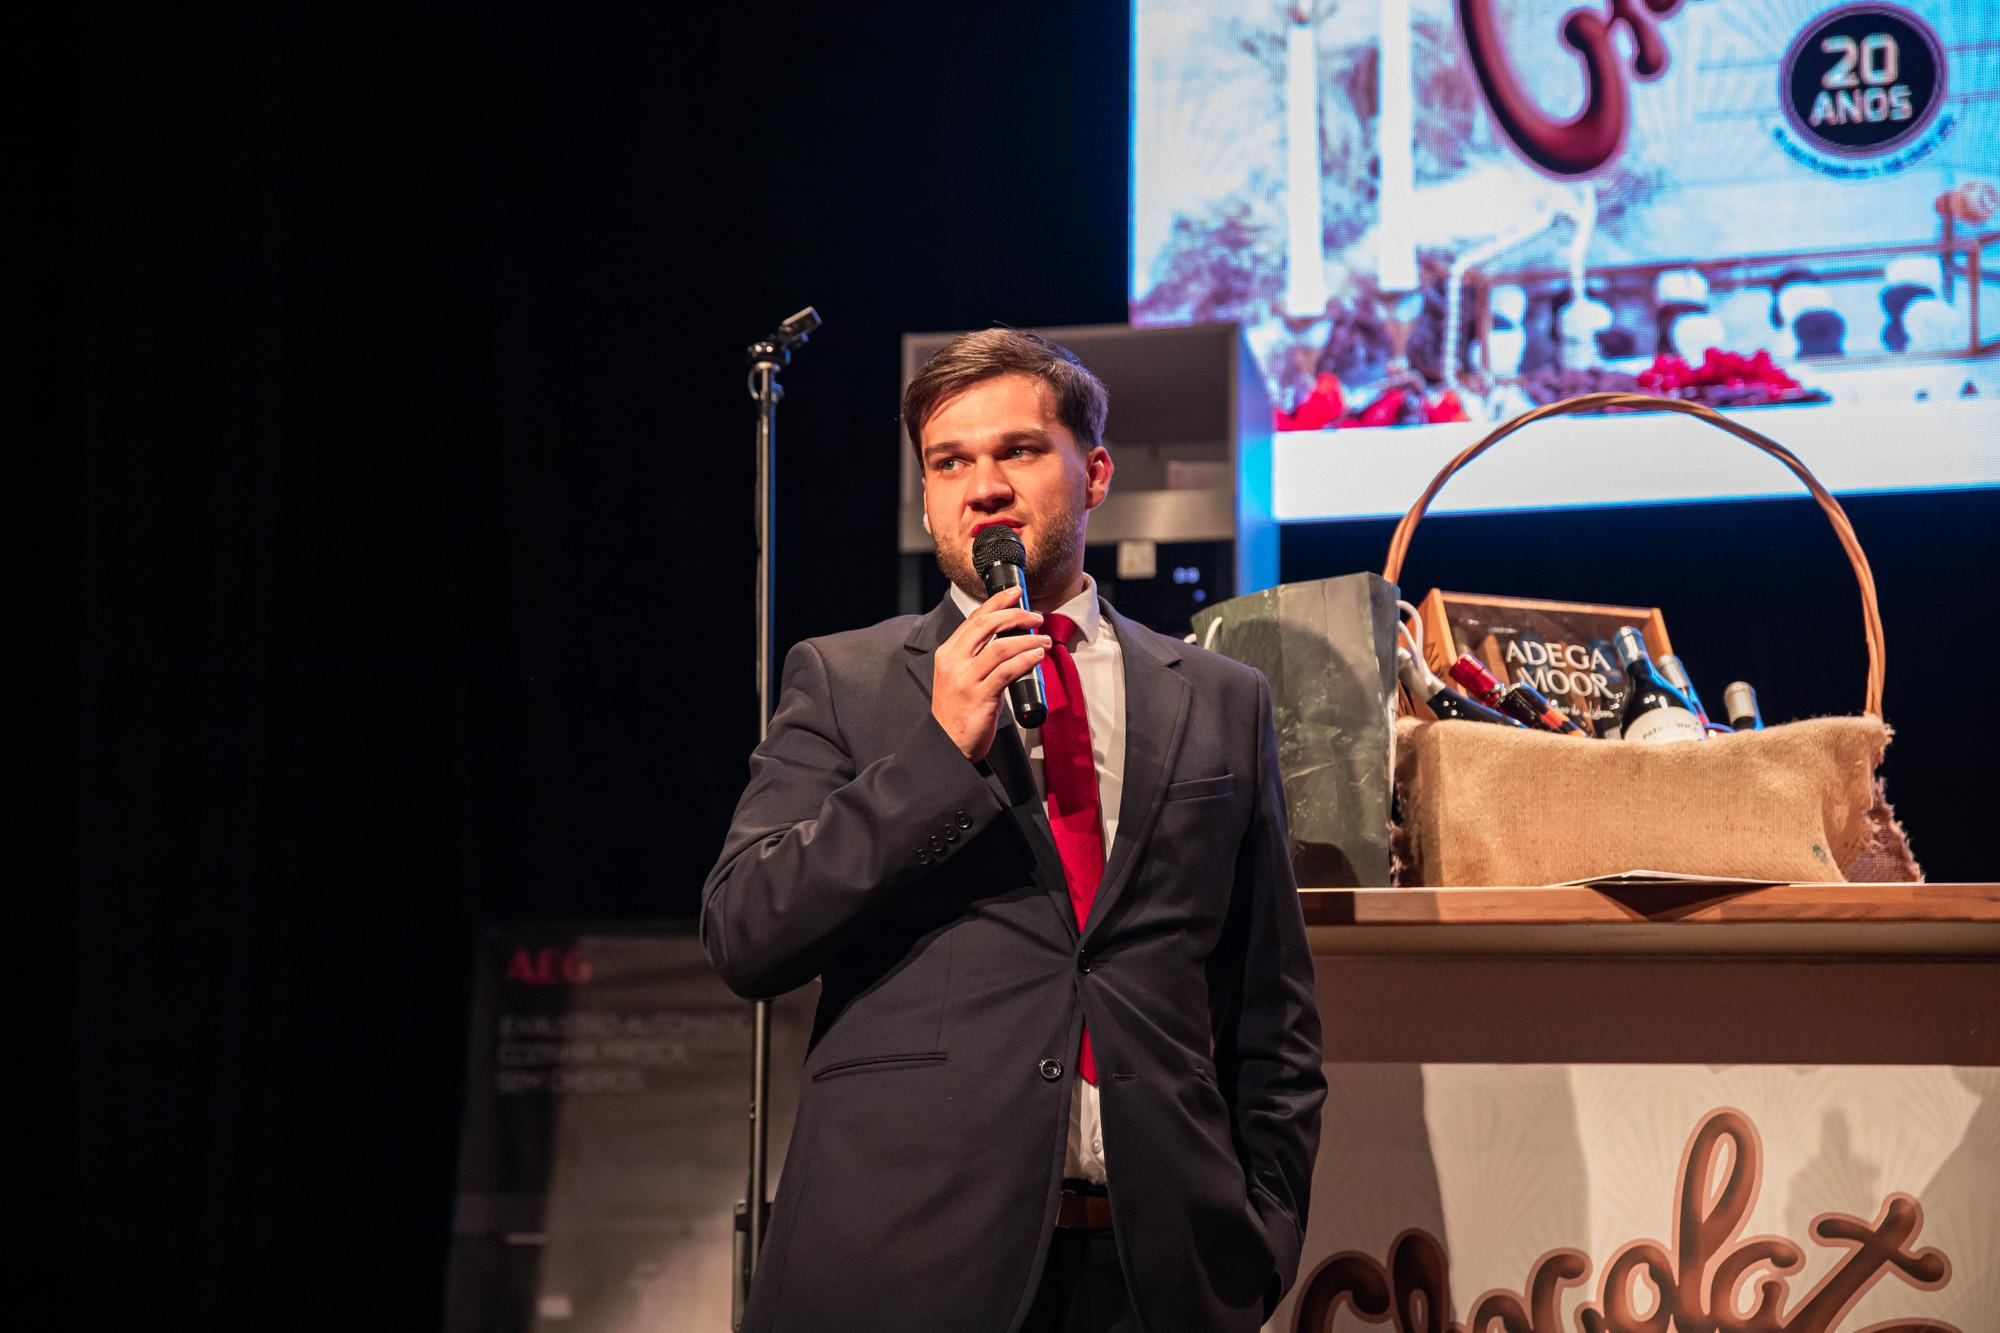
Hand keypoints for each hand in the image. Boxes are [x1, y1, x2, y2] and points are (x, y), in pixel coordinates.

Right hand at [931, 587, 1049, 761]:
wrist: (947, 744)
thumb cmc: (958, 711)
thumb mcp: (961, 677)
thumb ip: (978, 658)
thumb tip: (1011, 640)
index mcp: (948, 654)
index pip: (974, 619)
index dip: (997, 602)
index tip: (1016, 592)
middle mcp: (954, 662)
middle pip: (986, 625)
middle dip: (1015, 615)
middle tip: (1036, 616)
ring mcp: (965, 679)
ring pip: (1000, 647)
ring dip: (1027, 640)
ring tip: (1044, 641)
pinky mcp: (980, 696)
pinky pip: (1007, 671)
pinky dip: (1026, 659)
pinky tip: (1037, 656)